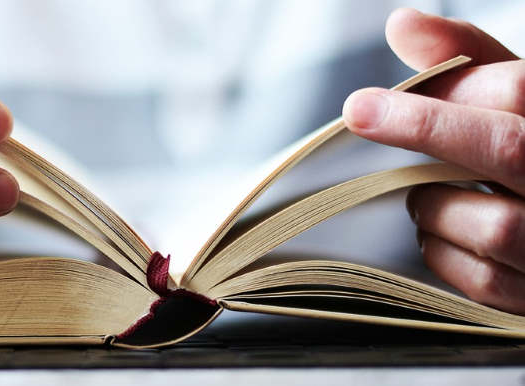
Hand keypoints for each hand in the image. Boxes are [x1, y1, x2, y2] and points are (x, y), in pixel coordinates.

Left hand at [343, 8, 524, 313]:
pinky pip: (483, 280)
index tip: (369, 98)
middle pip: (509, 149)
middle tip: (362, 114)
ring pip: (493, 224)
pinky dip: (442, 251)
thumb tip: (403, 24)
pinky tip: (441, 231)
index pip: (518, 91)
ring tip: (426, 190)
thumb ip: (469, 62)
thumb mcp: (518, 99)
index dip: (447, 90)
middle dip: (427, 128)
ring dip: (434, 203)